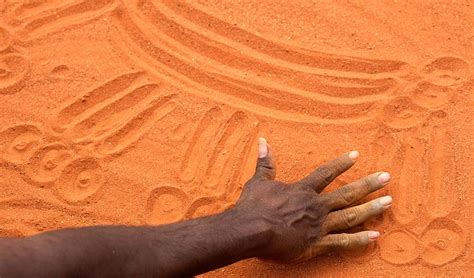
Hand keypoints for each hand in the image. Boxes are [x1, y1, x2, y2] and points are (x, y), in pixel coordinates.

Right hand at [235, 138, 391, 262]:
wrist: (249, 230)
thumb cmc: (252, 206)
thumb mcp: (258, 180)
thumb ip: (265, 162)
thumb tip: (263, 140)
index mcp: (302, 191)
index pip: (326, 173)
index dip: (342, 163)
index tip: (357, 155)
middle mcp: (315, 206)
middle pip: (347, 194)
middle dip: (368, 185)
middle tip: (387, 177)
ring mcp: (318, 226)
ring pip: (350, 216)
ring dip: (370, 208)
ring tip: (388, 202)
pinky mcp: (315, 244)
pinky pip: (341, 243)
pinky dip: (359, 240)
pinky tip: (376, 236)